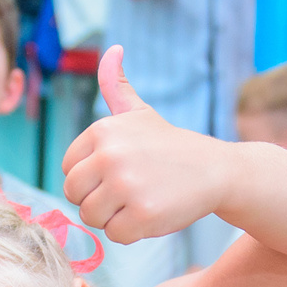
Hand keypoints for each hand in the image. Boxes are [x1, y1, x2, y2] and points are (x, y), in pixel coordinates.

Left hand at [61, 46, 236, 241]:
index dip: (91, 178)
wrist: (217, 170)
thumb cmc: (171, 146)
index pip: (69, 170)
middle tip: (128, 191)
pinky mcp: (143, 214)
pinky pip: (115, 235)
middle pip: (74, 195)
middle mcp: (110, 155)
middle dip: (98, 200)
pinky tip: (153, 212)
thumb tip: (112, 50)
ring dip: (114, 217)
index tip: (119, 172)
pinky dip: (133, 232)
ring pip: (91, 218)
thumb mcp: (141, 113)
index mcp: (102, 131)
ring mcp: (126, 186)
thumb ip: (116, 86)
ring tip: (140, 199)